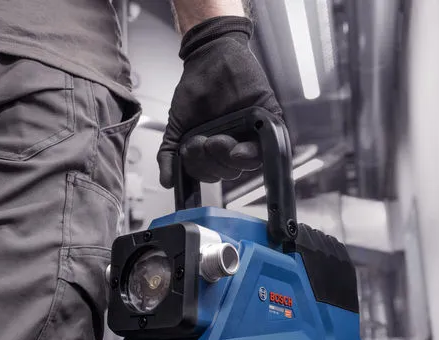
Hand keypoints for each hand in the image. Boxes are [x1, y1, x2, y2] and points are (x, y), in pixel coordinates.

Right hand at [158, 16, 284, 187]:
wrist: (208, 58)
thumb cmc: (193, 90)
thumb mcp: (176, 126)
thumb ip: (169, 154)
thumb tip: (167, 182)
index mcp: (215, 151)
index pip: (213, 174)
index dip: (203, 169)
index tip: (192, 149)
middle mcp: (235, 144)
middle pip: (231, 171)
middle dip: (214, 161)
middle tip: (204, 140)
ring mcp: (253, 133)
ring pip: (250, 163)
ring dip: (230, 157)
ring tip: (217, 139)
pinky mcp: (269, 118)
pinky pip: (272, 143)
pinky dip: (256, 151)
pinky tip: (238, 148)